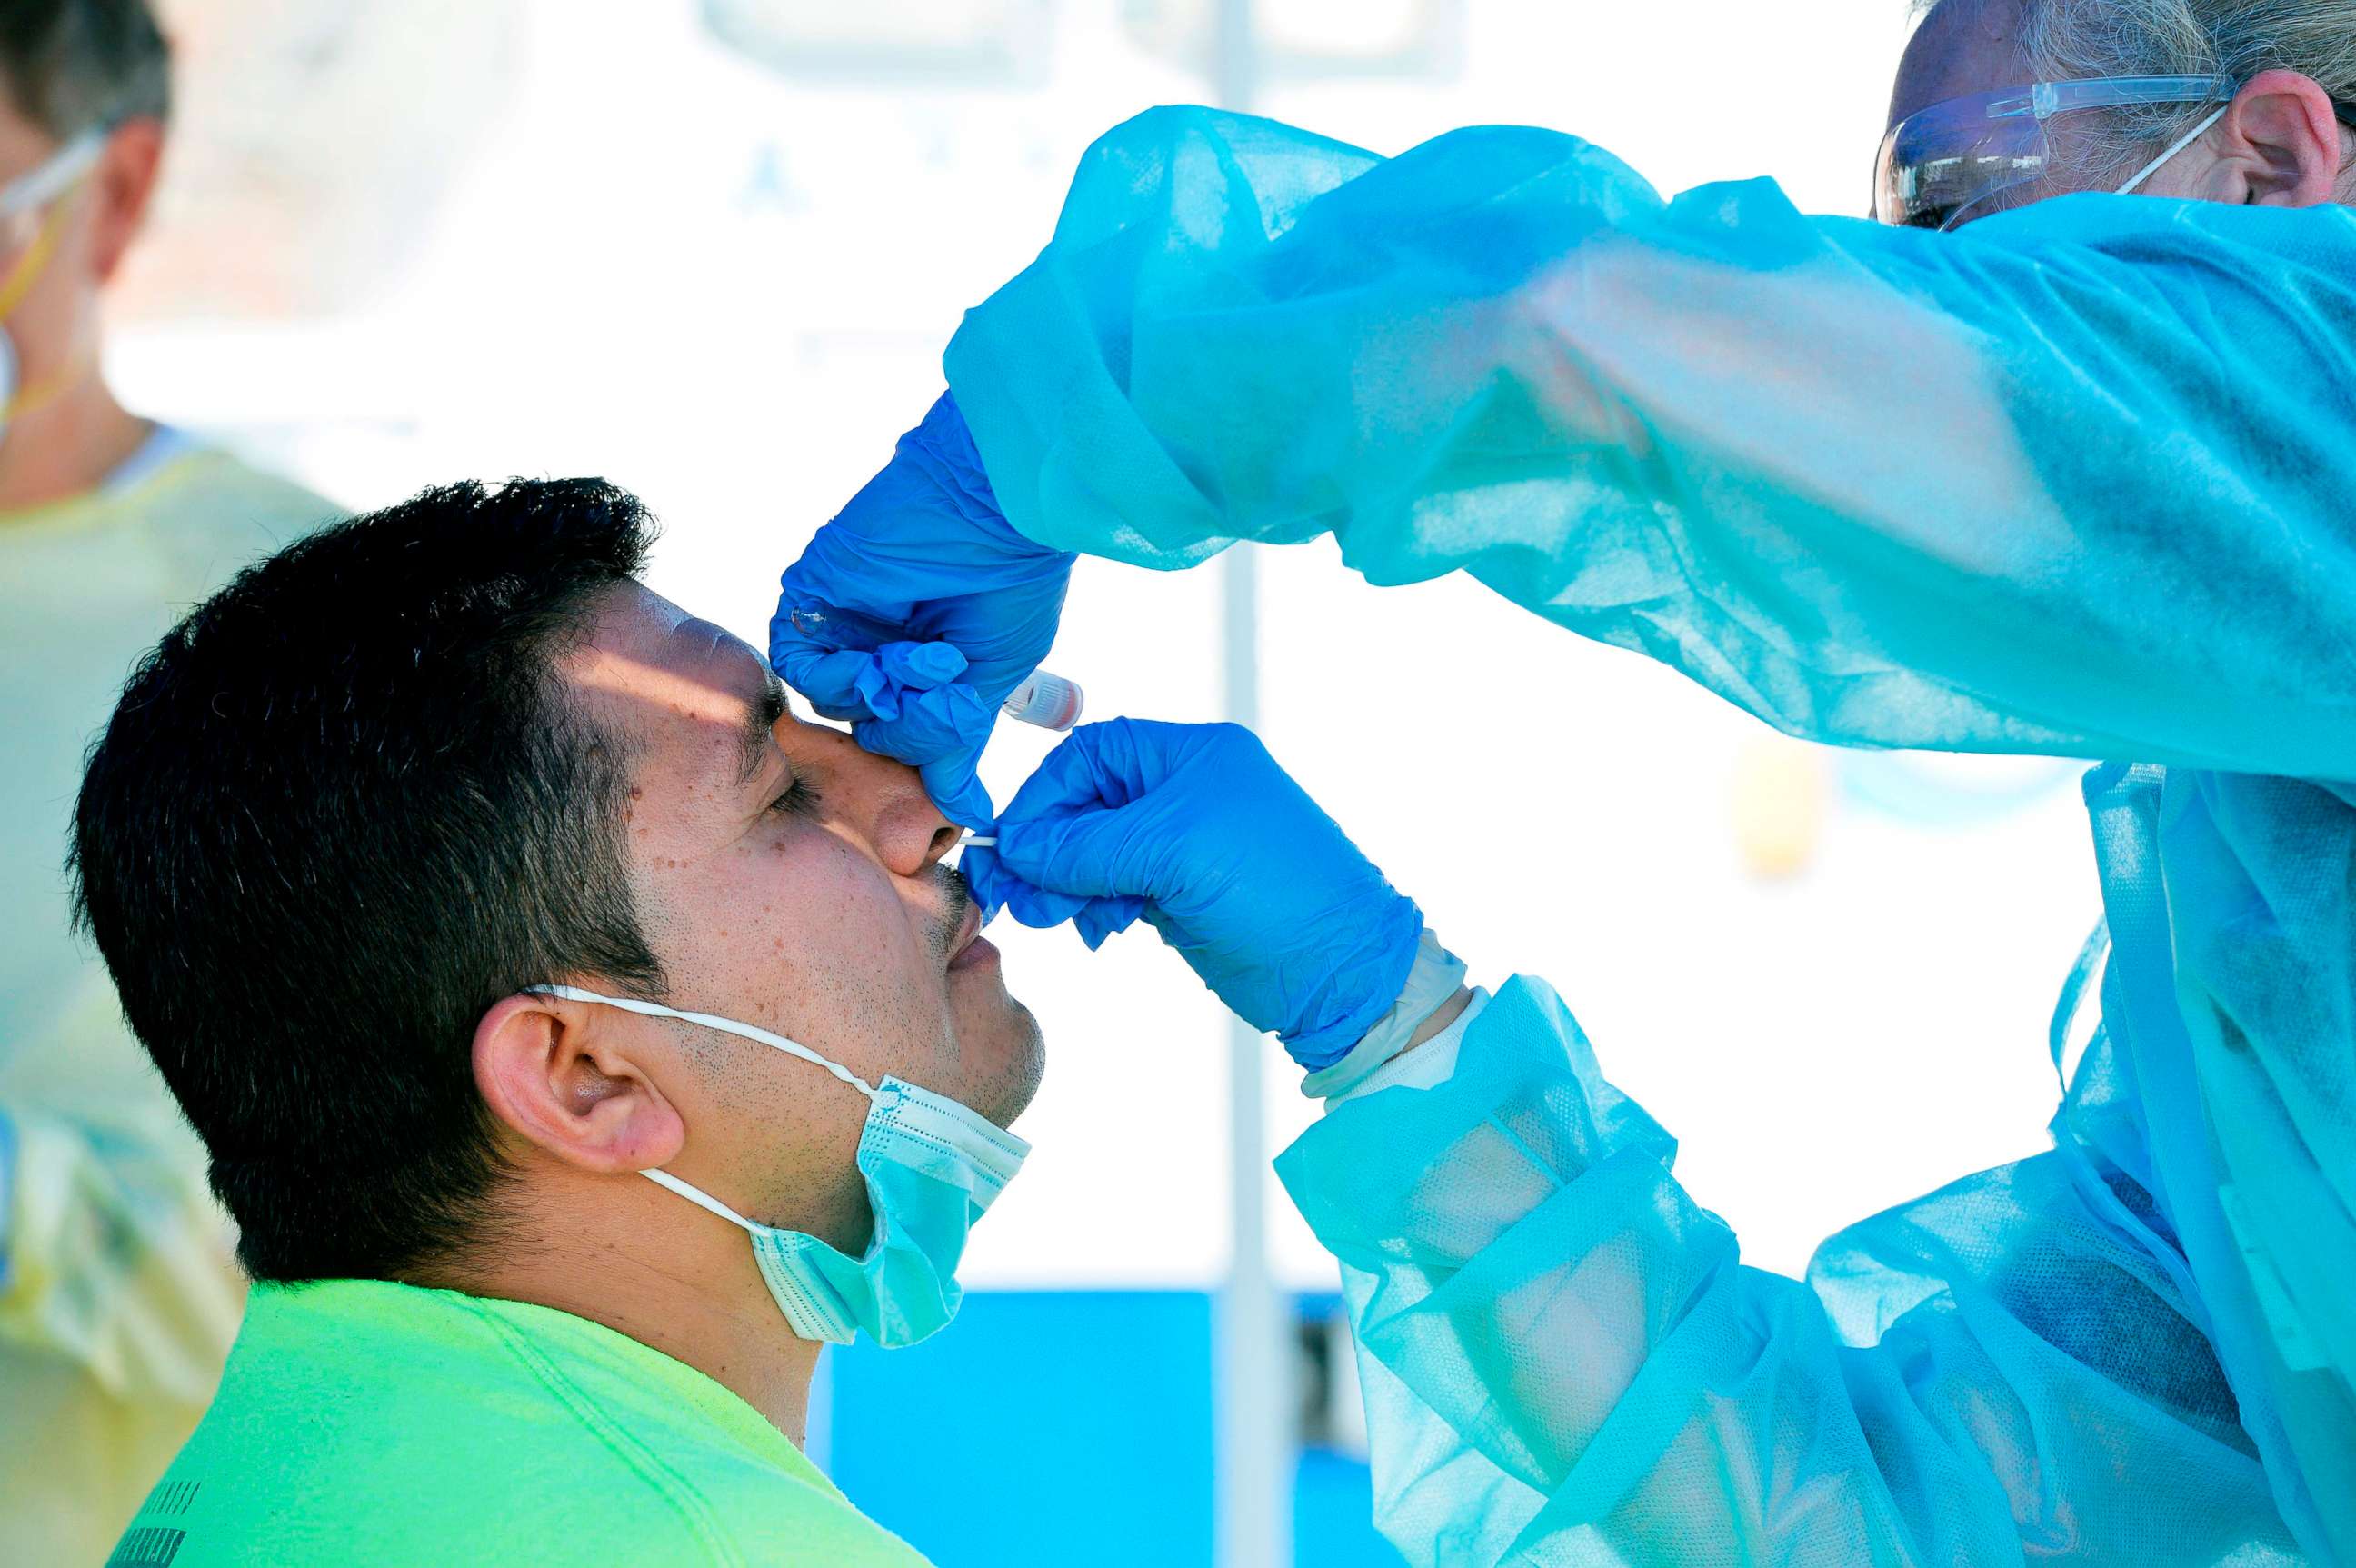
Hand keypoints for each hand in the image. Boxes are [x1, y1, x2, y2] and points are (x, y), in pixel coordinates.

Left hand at [770, 392, 1075, 827]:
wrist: (994, 509)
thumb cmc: (1010, 587)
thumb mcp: (990, 680)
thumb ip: (957, 742)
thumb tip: (967, 812)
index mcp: (921, 662)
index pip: (903, 732)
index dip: (924, 753)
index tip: (954, 763)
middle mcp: (876, 644)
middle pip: (867, 722)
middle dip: (909, 727)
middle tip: (950, 697)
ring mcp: (841, 622)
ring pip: (836, 699)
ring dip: (884, 697)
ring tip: (931, 661)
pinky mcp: (811, 596)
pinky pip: (802, 663)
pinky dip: (843, 675)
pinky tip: (890, 656)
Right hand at [962, 720, 1423, 1069]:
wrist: (1341, 971)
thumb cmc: (1276, 892)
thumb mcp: (1174, 852)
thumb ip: (1088, 845)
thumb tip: (1017, 846)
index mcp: (1191, 755)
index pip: (1090, 754)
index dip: (1044, 795)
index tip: (1011, 844)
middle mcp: (1185, 791)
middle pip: (1085, 804)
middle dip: (1049, 848)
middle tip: (1023, 897)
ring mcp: (1182, 845)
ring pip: (1093, 852)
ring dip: (1067, 885)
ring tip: (1059, 921)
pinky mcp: (1179, 893)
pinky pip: (1114, 888)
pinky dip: (1094, 907)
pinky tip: (1098, 931)